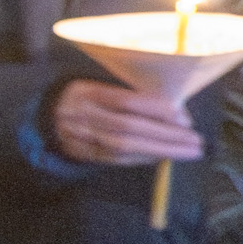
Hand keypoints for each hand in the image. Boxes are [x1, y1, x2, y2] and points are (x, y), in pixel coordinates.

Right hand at [45, 79, 204, 167]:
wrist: (46, 116)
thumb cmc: (85, 97)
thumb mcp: (100, 84)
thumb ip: (131, 94)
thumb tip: (173, 109)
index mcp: (90, 92)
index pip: (129, 101)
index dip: (159, 110)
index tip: (185, 119)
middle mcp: (86, 115)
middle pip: (130, 127)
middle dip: (167, 135)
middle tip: (195, 141)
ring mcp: (83, 137)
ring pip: (125, 146)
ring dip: (160, 150)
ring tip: (188, 152)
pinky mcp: (85, 154)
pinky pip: (117, 159)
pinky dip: (144, 158)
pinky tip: (163, 157)